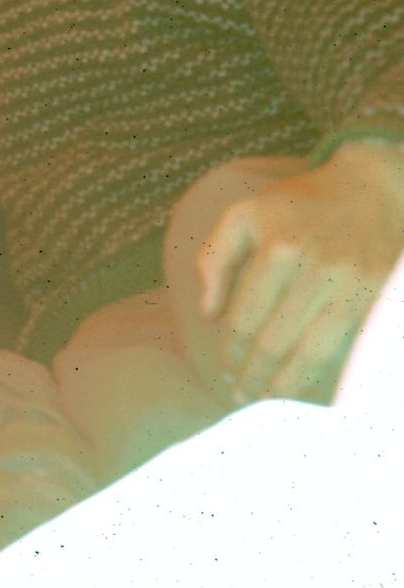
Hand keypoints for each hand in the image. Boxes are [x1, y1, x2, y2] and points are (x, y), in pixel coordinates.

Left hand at [197, 141, 403, 401]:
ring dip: (286, 383)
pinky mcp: (380, 297)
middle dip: (254, 374)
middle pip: (276, 340)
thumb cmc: (299, 205)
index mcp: (278, 249)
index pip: (246, 317)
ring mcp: (354, 285)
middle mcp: (318, 269)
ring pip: (313, 352)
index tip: (223, 371)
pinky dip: (325, 371)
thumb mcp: (244, 215)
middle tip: (240, 394)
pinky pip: (348, 347)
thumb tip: (208, 313)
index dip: (231, 351)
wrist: (372, 188)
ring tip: (267, 399)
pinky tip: (306, 385)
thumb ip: (215, 258)